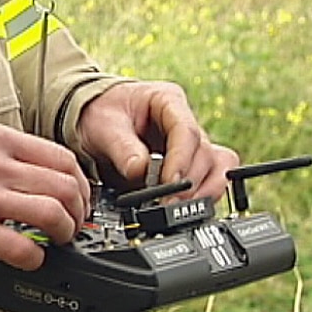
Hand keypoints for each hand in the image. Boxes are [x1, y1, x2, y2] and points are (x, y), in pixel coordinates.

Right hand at [0, 122, 90, 270]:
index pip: (63, 159)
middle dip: (79, 211)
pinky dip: (35, 257)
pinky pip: (19, 247)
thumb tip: (47, 172)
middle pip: (64, 187)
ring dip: (64, 232)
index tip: (82, 198)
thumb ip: (10, 151)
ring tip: (59, 240)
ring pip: (50, 214)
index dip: (82, 183)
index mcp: (1, 140)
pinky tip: (32, 258)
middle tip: (74, 224)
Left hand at [77, 81, 239, 200]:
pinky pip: (210, 183)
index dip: (181, 160)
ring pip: (217, 170)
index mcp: (169, 101)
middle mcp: (186, 123)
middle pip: (205, 155)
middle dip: (188, 183)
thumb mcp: (104, 126)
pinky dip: (200, 199)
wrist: (94, 118)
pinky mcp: (188, 168)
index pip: (187, 131)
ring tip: (175, 209)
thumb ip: (123, 149)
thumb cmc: (101, 113)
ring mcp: (190, 147)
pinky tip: (182, 209)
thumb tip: (140, 173)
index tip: (169, 182)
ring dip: (201, 194)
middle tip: (165, 203)